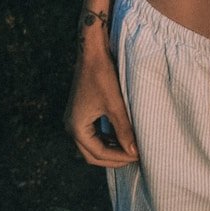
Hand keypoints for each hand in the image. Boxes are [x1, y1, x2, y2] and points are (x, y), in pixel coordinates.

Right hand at [64, 51, 138, 167]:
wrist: (92, 52)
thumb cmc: (103, 76)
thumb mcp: (116, 105)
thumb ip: (124, 130)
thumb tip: (134, 152)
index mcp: (77, 128)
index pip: (98, 154)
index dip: (119, 158)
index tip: (138, 157)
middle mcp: (71, 127)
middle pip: (92, 154)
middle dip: (114, 158)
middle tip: (134, 158)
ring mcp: (74, 120)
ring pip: (92, 145)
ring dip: (110, 149)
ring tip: (130, 150)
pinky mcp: (80, 112)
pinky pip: (93, 134)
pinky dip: (106, 138)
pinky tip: (121, 137)